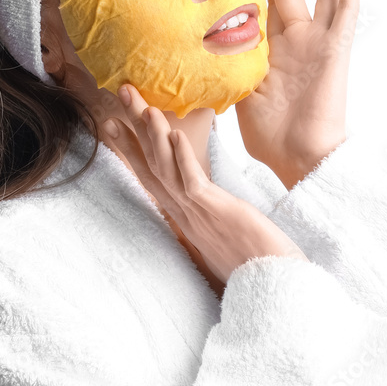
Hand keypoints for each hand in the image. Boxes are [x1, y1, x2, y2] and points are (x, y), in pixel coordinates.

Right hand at [100, 84, 307, 285]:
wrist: (271, 283)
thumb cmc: (254, 263)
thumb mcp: (223, 239)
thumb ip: (211, 222)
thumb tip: (209, 213)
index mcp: (186, 219)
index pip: (152, 179)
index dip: (131, 151)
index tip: (115, 126)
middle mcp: (186, 215)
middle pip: (151, 168)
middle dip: (131, 134)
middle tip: (119, 101)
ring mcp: (198, 214)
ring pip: (167, 171)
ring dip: (154, 138)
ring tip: (144, 108)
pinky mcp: (217, 213)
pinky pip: (194, 182)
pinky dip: (184, 158)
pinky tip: (176, 135)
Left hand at [234, 0, 362, 188]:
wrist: (299, 158)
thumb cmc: (270, 137)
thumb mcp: (236, 92)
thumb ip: (223, 66)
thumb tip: (188, 49)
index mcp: (267, 51)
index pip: (253, 3)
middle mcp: (293, 41)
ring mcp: (316, 42)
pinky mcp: (337, 49)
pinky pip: (348, 10)